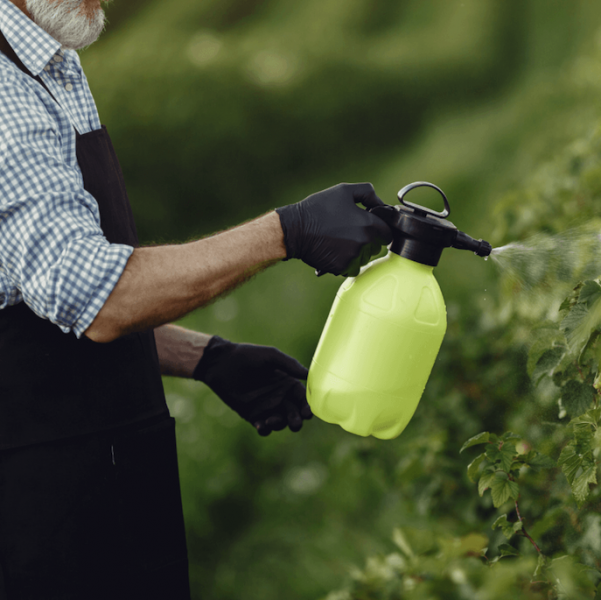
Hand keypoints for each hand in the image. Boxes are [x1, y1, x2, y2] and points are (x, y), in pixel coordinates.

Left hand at [192, 336, 311, 435]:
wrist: (222, 363)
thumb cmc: (247, 356)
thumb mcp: (270, 356)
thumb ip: (289, 364)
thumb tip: (308, 374)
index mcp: (287, 382)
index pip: (302, 397)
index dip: (307, 406)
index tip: (308, 412)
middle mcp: (279, 396)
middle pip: (294, 413)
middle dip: (297, 420)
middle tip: (295, 423)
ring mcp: (266, 407)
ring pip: (280, 422)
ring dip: (280, 425)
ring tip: (272, 421)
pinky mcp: (252, 415)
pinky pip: (263, 427)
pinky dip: (265, 429)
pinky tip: (261, 425)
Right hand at [275, 182, 392, 275]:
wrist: (295, 230)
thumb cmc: (318, 208)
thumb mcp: (344, 190)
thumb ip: (368, 193)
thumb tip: (381, 204)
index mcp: (368, 224)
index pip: (388, 233)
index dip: (380, 229)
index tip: (370, 226)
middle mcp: (363, 243)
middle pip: (376, 247)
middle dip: (368, 240)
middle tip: (350, 231)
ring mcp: (352, 258)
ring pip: (364, 259)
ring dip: (358, 252)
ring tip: (341, 241)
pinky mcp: (341, 268)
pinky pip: (352, 268)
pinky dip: (346, 261)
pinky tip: (335, 251)